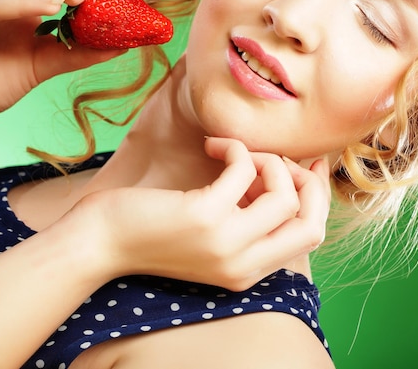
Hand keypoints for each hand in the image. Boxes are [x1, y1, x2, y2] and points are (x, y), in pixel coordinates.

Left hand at [77, 137, 330, 290]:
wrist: (100, 241)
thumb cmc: (150, 230)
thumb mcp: (208, 235)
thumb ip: (245, 220)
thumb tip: (280, 178)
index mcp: (247, 272)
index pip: (309, 238)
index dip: (316, 198)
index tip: (308, 164)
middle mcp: (242, 264)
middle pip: (311, 222)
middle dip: (305, 182)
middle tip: (274, 158)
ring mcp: (226, 242)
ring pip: (284, 194)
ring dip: (266, 160)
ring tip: (233, 153)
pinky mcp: (206, 215)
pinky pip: (244, 169)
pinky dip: (234, 148)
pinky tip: (211, 146)